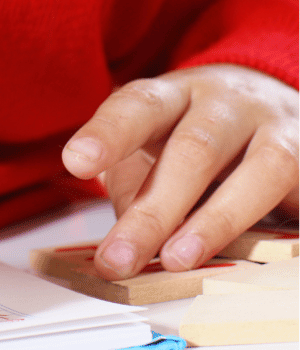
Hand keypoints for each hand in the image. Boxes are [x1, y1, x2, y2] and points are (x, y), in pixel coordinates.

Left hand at [62, 64, 297, 279]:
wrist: (272, 103)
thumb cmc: (194, 140)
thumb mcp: (152, 153)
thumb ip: (135, 191)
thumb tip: (120, 250)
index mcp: (172, 96)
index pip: (138, 106)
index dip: (108, 133)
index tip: (77, 161)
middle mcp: (225, 103)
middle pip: (192, 149)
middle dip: (153, 211)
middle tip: (118, 258)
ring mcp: (275, 126)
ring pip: (256, 168)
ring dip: (214, 221)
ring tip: (176, 260)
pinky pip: (292, 189)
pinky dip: (266, 225)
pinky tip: (246, 255)